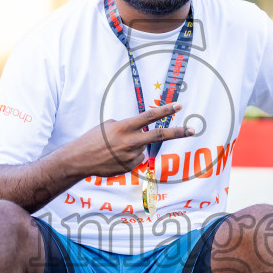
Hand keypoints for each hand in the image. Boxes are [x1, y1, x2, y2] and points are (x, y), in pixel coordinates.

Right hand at [66, 103, 192, 176]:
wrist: (80, 160)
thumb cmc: (93, 139)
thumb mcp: (109, 125)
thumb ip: (128, 126)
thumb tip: (141, 131)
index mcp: (125, 127)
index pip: (150, 116)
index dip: (166, 110)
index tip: (179, 106)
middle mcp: (131, 141)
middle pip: (160, 136)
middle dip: (178, 132)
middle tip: (192, 130)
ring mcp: (132, 156)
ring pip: (142, 147)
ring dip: (134, 145)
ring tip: (115, 148)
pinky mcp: (130, 166)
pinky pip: (136, 158)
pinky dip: (129, 156)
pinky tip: (115, 157)